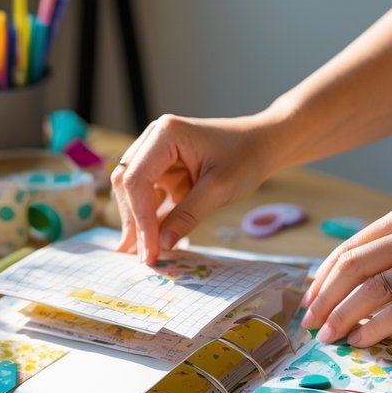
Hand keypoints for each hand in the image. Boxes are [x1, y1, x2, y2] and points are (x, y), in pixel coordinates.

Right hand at [112, 114, 275, 263]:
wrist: (263, 144)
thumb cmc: (246, 157)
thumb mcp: (219, 189)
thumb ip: (187, 216)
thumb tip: (161, 246)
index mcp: (165, 135)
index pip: (137, 180)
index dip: (140, 219)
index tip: (149, 250)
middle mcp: (153, 140)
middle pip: (128, 185)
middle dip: (134, 222)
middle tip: (143, 258)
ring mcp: (156, 154)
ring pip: (134, 193)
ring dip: (138, 223)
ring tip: (142, 254)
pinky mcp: (163, 170)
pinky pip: (148, 196)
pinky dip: (150, 219)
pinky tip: (151, 243)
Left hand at [301, 197, 391, 345]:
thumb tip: (351, 285)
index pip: (351, 246)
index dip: (323, 276)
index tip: (308, 300)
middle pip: (354, 267)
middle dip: (324, 299)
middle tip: (309, 324)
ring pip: (372, 290)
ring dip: (343, 317)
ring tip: (329, 337)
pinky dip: (374, 327)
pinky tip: (360, 340)